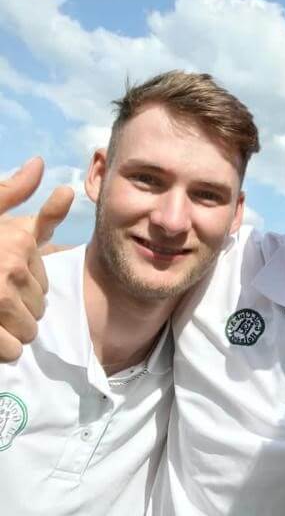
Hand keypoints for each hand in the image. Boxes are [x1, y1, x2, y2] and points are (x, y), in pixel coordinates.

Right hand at [0, 157, 73, 360]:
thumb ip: (11, 193)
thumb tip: (40, 163)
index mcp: (16, 243)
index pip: (44, 284)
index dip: (22, 288)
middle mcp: (9, 269)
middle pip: (39, 310)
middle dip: (18, 311)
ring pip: (27, 333)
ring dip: (9, 334)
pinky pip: (10, 352)